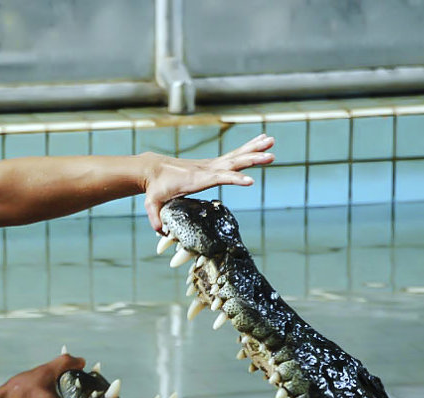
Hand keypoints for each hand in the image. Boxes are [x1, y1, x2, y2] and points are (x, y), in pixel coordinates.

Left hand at [142, 134, 274, 230]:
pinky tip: (262, 140)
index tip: (250, 181)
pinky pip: (234, 155)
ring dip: (255, 148)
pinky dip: (249, 147)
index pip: (218, 178)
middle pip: (232, 163)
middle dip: (251, 160)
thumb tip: (160, 231)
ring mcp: (210, 166)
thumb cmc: (154, 188)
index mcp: (195, 180)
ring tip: (272, 141)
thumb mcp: (151, 204)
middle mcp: (206, 170)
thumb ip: (155, 218)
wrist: (153, 169)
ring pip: (236, 156)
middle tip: (270, 156)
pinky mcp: (213, 165)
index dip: (233, 179)